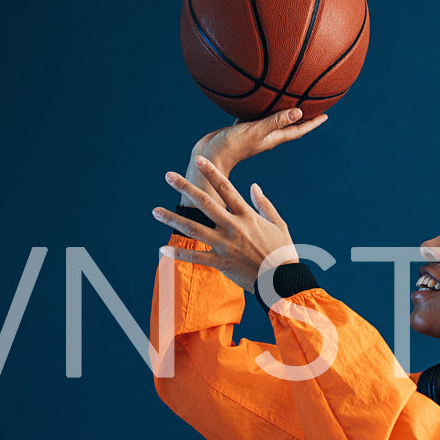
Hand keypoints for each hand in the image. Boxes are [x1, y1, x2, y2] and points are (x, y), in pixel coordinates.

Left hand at [154, 158, 297, 294]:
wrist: (283, 279)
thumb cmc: (283, 252)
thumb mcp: (279, 224)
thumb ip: (264, 204)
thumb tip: (254, 186)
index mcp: (247, 216)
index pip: (226, 188)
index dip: (212, 172)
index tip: (199, 160)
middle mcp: (233, 227)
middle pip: (205, 203)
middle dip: (185, 187)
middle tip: (168, 175)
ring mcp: (225, 245)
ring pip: (193, 229)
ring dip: (172, 219)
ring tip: (155, 211)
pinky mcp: (220, 263)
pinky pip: (195, 257)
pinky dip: (178, 253)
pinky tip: (162, 249)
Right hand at [177, 107, 327, 206]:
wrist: (208, 156)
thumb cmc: (230, 146)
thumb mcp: (254, 132)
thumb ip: (275, 122)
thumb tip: (299, 112)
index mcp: (273, 139)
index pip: (298, 130)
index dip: (313, 123)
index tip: (326, 115)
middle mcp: (266, 136)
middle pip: (289, 125)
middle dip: (302, 116)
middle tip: (313, 104)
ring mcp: (254, 133)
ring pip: (273, 120)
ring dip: (282, 111)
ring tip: (290, 99)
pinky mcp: (241, 129)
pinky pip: (255, 116)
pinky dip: (261, 108)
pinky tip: (259, 100)